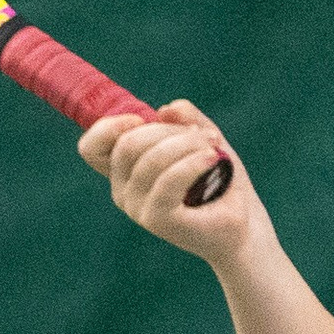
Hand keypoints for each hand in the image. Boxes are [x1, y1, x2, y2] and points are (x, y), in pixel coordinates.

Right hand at [81, 98, 254, 251]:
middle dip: (169, 130)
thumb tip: (166, 109)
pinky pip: (169, 179)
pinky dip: (194, 162)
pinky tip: (213, 158)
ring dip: (188, 143)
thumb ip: (185, 120)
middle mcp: (124, 192)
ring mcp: (137, 208)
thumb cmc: (219, 182)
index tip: (140, 119)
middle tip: (203, 135)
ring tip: (213, 147)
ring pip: (151, 158)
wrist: (242, 224)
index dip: (109, 126)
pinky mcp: (157, 220)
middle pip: (128, 143)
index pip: (91, 148)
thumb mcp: (202, 139)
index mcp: (125, 172)